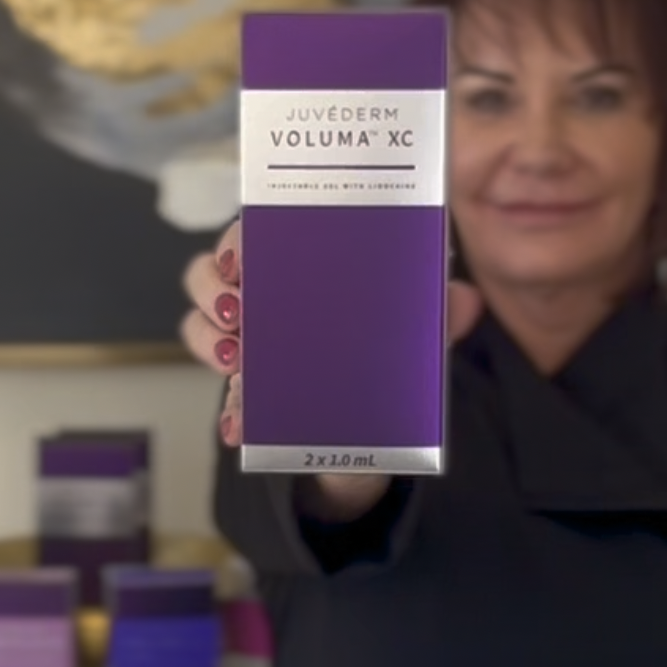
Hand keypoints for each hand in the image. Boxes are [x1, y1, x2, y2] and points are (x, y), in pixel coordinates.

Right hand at [179, 220, 485, 451]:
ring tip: (234, 358)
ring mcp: (250, 340)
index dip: (241, 236)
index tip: (244, 255)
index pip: (261, 230)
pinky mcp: (246, 388)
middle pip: (217, 268)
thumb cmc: (387, 360)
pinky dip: (226, 404)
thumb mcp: (416, 336)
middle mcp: (269, 293)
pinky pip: (220, 390)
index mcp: (306, 264)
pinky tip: (238, 421)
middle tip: (236, 306)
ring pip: (203, 319)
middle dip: (214, 283)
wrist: (373, 436)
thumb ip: (435, 315)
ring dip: (208, 335)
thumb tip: (463, 299)